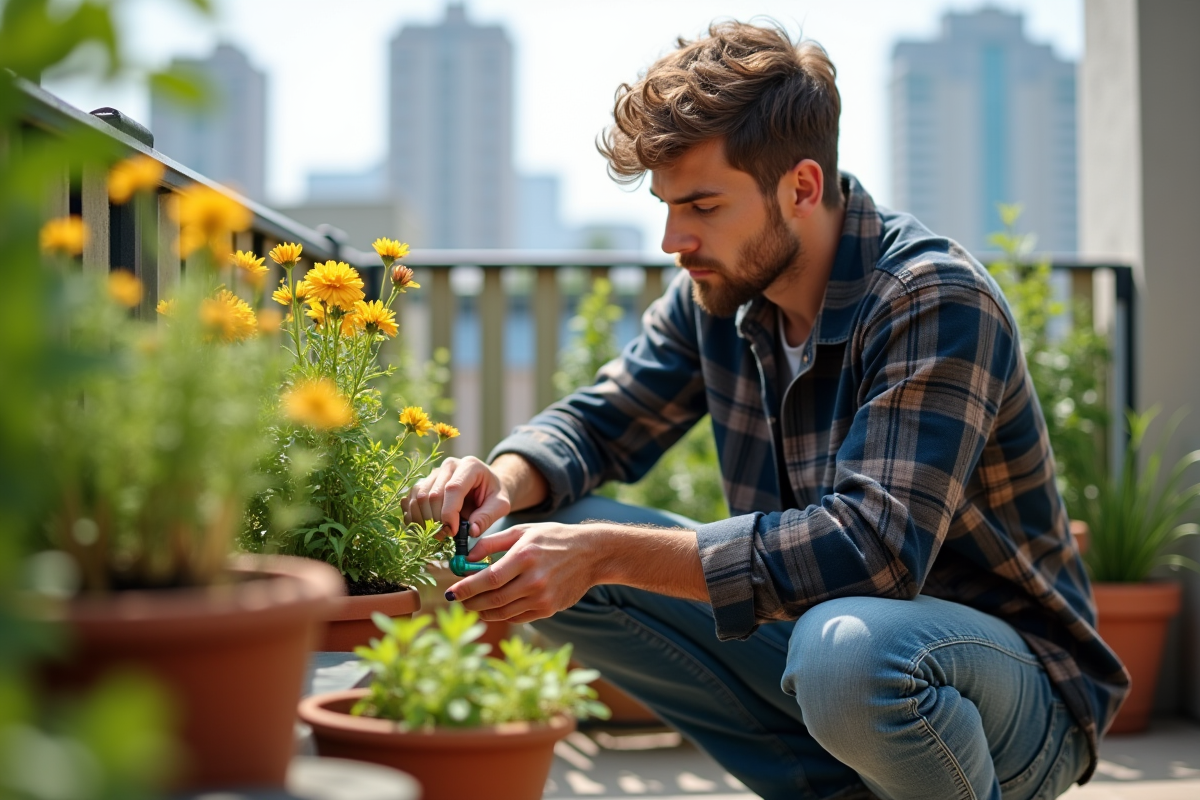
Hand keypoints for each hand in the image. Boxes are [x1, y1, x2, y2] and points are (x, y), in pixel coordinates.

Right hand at [402, 456, 511, 537]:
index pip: (453, 488)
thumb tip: (471, 532)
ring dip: (423, 520)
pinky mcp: (424, 482)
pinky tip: (424, 528)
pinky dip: (413, 516)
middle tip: (445, 537)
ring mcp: (434, 473)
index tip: (453, 532)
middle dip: (436, 520)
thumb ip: (487, 517)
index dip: (449, 513)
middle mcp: (449, 466)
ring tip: (437, 534)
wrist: (486, 486)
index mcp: (470, 466)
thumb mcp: (501, 505)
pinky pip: (410, 499)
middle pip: (432, 494)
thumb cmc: (493, 495)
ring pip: (418, 496)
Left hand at [445, 522, 601, 623]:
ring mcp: (543, 597)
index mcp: (525, 556)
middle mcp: (534, 580)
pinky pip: (517, 617)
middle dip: (470, 602)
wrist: (591, 554)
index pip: (488, 579)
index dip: (466, 588)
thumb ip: (492, 543)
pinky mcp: (549, 609)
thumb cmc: (553, 538)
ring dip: (483, 611)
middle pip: (493, 599)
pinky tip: (494, 607)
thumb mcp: (523, 531)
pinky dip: (501, 614)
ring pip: (503, 612)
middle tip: (458, 600)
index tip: (450, 592)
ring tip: (472, 604)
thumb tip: (466, 558)